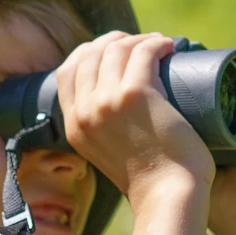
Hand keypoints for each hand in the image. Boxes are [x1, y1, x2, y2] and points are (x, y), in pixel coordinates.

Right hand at [56, 32, 214, 203]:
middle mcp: (84, 113)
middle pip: (90, 54)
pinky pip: (143, 52)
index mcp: (73, 128)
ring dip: (139, 39)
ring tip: (159, 45)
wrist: (166, 196)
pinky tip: (169, 46)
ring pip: (116, 48)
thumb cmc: (149, 180)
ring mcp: (107, 103)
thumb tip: (122, 115)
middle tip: (140, 44)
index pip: (66, 72)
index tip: (114, 51)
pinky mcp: (136, 95)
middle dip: (115, 40)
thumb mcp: (108, 156)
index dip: (89, 53)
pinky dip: (157, 43)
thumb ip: (104, 136)